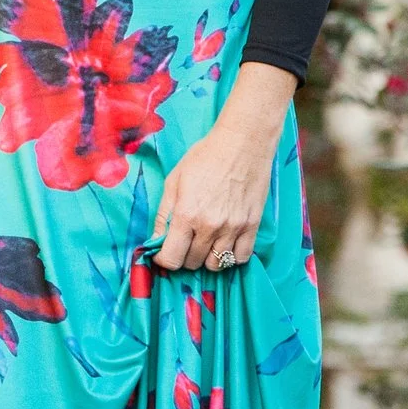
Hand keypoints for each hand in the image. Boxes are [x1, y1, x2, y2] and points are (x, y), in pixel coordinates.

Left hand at [151, 63, 297, 272]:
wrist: (243, 143)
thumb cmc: (204, 157)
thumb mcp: (173, 182)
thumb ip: (163, 215)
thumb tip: (155, 242)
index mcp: (187, 215)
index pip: (171, 259)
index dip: (164, 260)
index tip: (164, 253)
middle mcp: (210, 226)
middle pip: (192, 263)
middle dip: (184, 257)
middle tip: (185, 242)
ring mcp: (234, 228)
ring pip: (216, 265)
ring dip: (206, 259)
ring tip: (204, 243)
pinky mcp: (252, 225)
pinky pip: (241, 257)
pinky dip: (231, 257)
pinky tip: (224, 244)